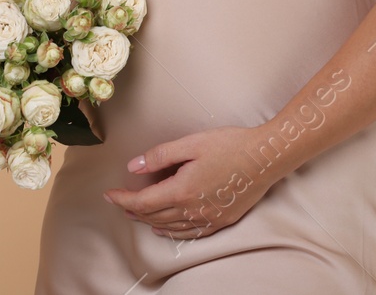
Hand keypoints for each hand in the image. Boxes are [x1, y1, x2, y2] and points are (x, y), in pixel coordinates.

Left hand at [101, 124, 285, 238]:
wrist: (266, 158)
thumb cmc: (231, 145)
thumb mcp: (192, 143)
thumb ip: (160, 155)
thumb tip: (134, 166)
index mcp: (182, 190)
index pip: (142, 202)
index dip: (122, 199)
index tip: (108, 194)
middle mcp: (193, 210)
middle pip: (153, 216)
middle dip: (132, 209)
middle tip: (118, 201)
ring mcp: (208, 219)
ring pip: (169, 227)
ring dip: (148, 220)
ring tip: (134, 213)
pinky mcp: (220, 221)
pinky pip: (188, 233)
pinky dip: (171, 231)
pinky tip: (164, 228)